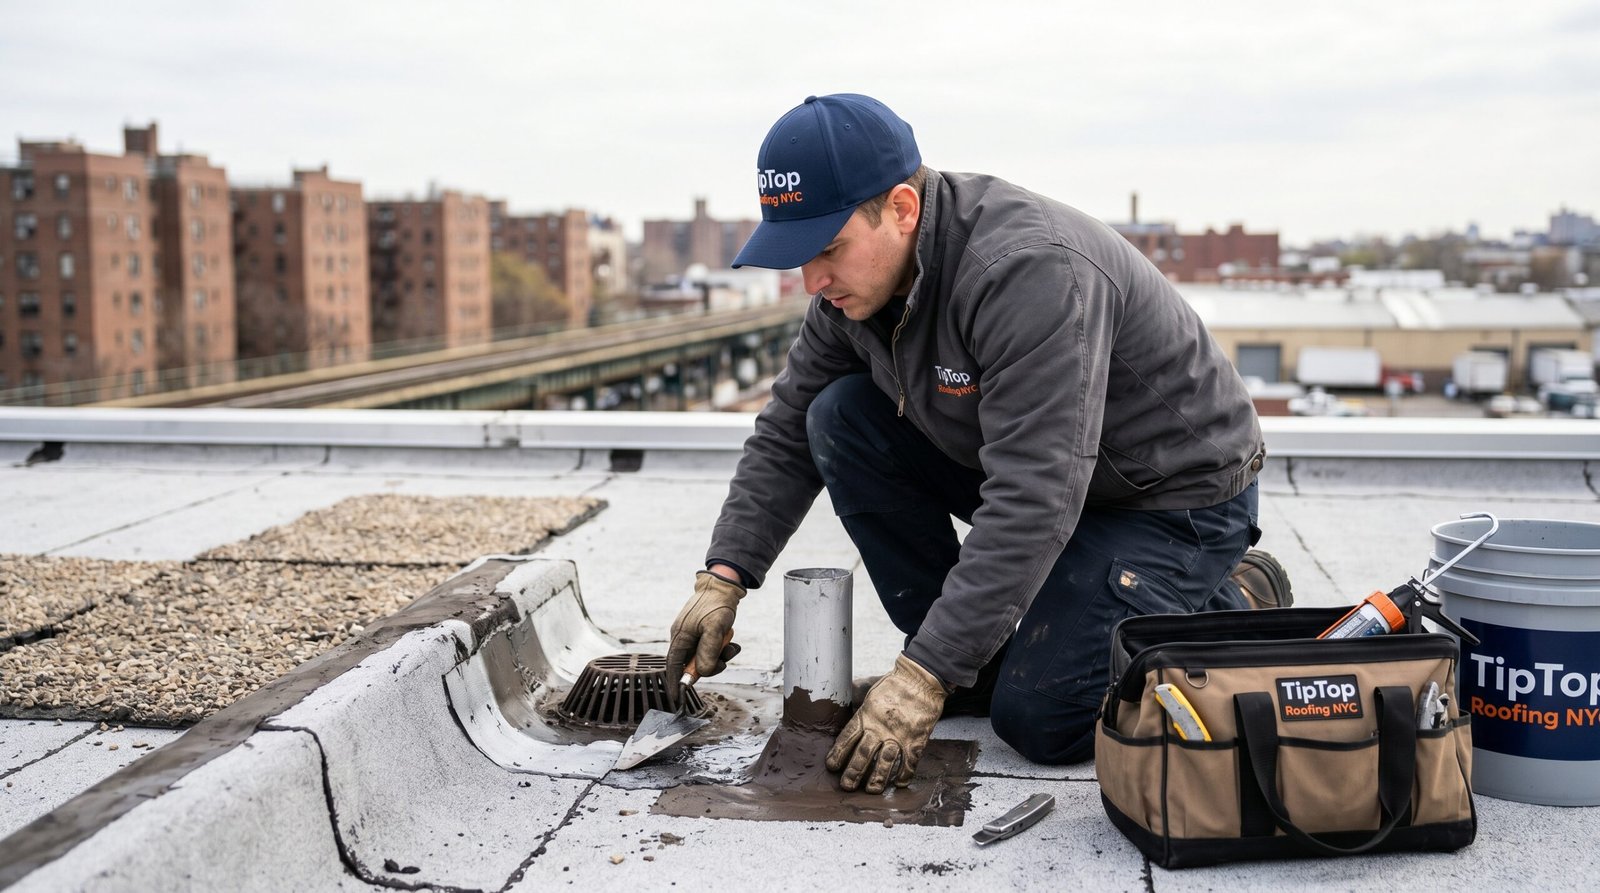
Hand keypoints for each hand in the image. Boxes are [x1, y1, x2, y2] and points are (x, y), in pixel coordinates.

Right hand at [665, 570, 744, 702]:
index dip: (675, 683)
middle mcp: (683, 637)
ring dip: (719, 656)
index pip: (673, 666)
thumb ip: (709, 652)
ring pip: (703, 657)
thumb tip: (703, 672)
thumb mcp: (715, 629)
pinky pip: (710, 648)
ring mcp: (693, 634)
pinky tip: (731, 642)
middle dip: (709, 665)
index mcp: (680, 636)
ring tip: (730, 645)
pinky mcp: (702, 632)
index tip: (678, 698)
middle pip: (691, 664)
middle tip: (723, 660)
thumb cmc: (716, 604)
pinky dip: (721, 649)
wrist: (723, 585)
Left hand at [826, 654, 946, 793]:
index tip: (832, 766)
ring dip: (877, 779)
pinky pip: (910, 762)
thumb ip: (854, 700)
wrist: (920, 680)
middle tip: (846, 786)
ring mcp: (899, 736)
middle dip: (853, 772)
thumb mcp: (868, 690)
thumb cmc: (893, 685)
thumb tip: (837, 701)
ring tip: (871, 790)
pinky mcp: (916, 740)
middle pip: (864, 754)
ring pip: (885, 762)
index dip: (838, 753)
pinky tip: (899, 784)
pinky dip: (905, 775)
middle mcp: (880, 728)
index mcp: (866, 715)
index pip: (847, 738)